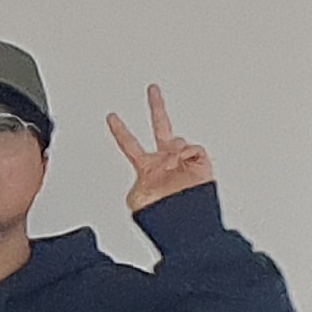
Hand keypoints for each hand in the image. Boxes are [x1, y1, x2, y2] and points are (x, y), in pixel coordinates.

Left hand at [108, 85, 216, 212]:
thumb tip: (158, 162)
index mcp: (147, 167)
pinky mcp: (200, 163)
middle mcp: (164, 160)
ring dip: (172, 150)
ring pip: (176, 140)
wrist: (186, 223)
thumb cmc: (162, 216)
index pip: (130, 144)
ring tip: (172, 164)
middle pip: (160, 126)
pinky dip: (187, 154)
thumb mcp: (136, 200)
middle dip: (157, 106)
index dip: (120, 130)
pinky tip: (183, 163)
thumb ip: (137, 177)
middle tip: (152, 89)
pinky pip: (193, 149)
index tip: (111, 116)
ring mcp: (182, 160)